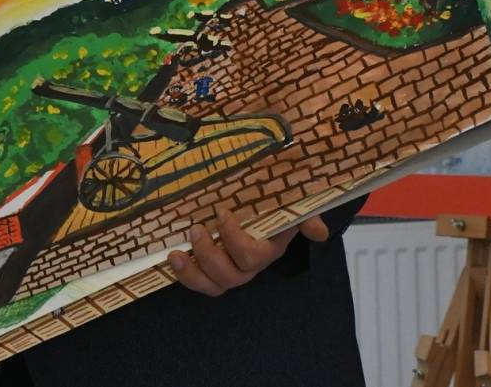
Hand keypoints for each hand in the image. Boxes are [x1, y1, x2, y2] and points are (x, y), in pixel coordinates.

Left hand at [168, 208, 328, 296]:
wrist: (256, 206)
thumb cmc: (269, 205)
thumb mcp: (287, 206)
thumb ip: (304, 216)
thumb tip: (318, 231)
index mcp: (266, 249)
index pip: (252, 255)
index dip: (234, 240)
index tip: (220, 212)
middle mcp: (247, 266)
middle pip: (230, 275)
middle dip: (210, 256)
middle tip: (196, 229)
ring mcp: (227, 270)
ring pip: (213, 285)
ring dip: (192, 273)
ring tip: (176, 254)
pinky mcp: (208, 270)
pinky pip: (198, 283)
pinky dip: (183, 275)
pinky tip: (172, 259)